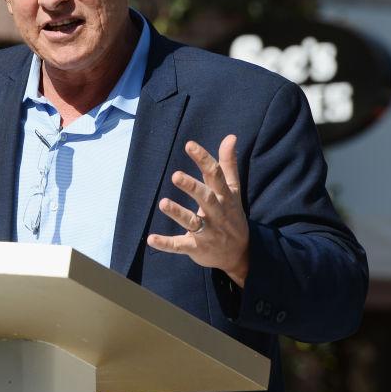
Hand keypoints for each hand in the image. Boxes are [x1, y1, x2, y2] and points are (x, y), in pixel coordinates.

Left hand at [147, 135, 249, 286]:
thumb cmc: (231, 215)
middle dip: (192, 187)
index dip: (203, 159)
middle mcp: (217, 213)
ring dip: (178, 213)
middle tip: (175, 175)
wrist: (240, 254)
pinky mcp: (196, 247)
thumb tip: (230, 137)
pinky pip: (180, 245)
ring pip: (192, 222)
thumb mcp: (233, 190)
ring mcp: (207, 232)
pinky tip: (151, 239)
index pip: (215, 175)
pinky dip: (166, 244)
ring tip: (163, 203)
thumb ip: (228, 164)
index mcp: (224, 197)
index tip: (189, 144)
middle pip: (206, 198)